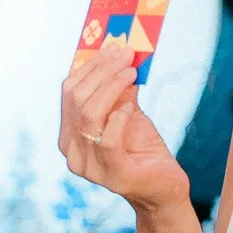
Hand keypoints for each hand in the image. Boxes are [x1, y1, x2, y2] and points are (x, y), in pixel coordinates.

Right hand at [60, 40, 190, 213]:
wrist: (162, 185)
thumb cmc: (142, 148)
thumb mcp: (126, 111)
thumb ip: (118, 89)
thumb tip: (118, 52)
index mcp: (70, 134)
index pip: (69, 92)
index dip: (89, 66)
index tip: (112, 47)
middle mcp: (72, 152)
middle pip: (78, 99)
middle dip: (102, 71)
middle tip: (126, 54)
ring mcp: (89, 167)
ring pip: (89, 115)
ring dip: (111, 86)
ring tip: (132, 71)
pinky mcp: (113, 176)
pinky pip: (107, 139)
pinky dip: (118, 117)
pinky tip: (131, 107)